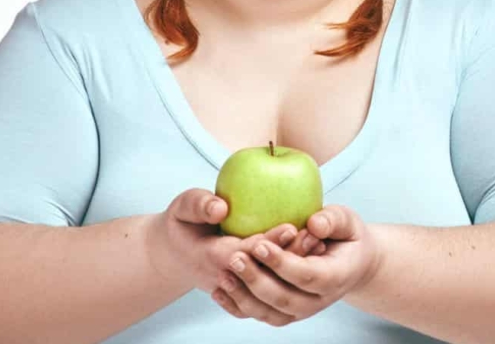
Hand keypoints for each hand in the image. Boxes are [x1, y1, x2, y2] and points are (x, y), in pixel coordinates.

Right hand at [144, 188, 324, 304]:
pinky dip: (289, 274)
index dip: (268, 242)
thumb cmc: (182, 223)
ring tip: (319, 244)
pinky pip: (269, 286)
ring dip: (293, 266)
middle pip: (263, 269)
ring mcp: (236, 286)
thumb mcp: (183, 208)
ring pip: (269, 280)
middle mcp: (226, 276)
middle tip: (316, 236)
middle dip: (289, 254)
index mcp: (210, 256)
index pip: (243, 252)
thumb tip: (221, 208)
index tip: (292, 227)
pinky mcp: (243, 288)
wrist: (174, 254)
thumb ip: (199, 205)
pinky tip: (311, 255)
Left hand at [215, 204, 382, 325]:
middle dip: (256, 280)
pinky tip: (220, 291)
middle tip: (235, 257)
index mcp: (336, 277)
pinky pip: (260, 316)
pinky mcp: (287, 314)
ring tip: (224, 274)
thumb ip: (333, 220)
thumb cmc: (347, 237)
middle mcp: (319, 301)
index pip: (308, 276)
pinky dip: (238, 307)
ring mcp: (302, 311)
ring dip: (244, 296)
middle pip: (284, 298)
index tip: (259, 245)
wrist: (352, 263)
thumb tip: (314, 224)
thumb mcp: (347, 221)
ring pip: (269, 313)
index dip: (282, 263)